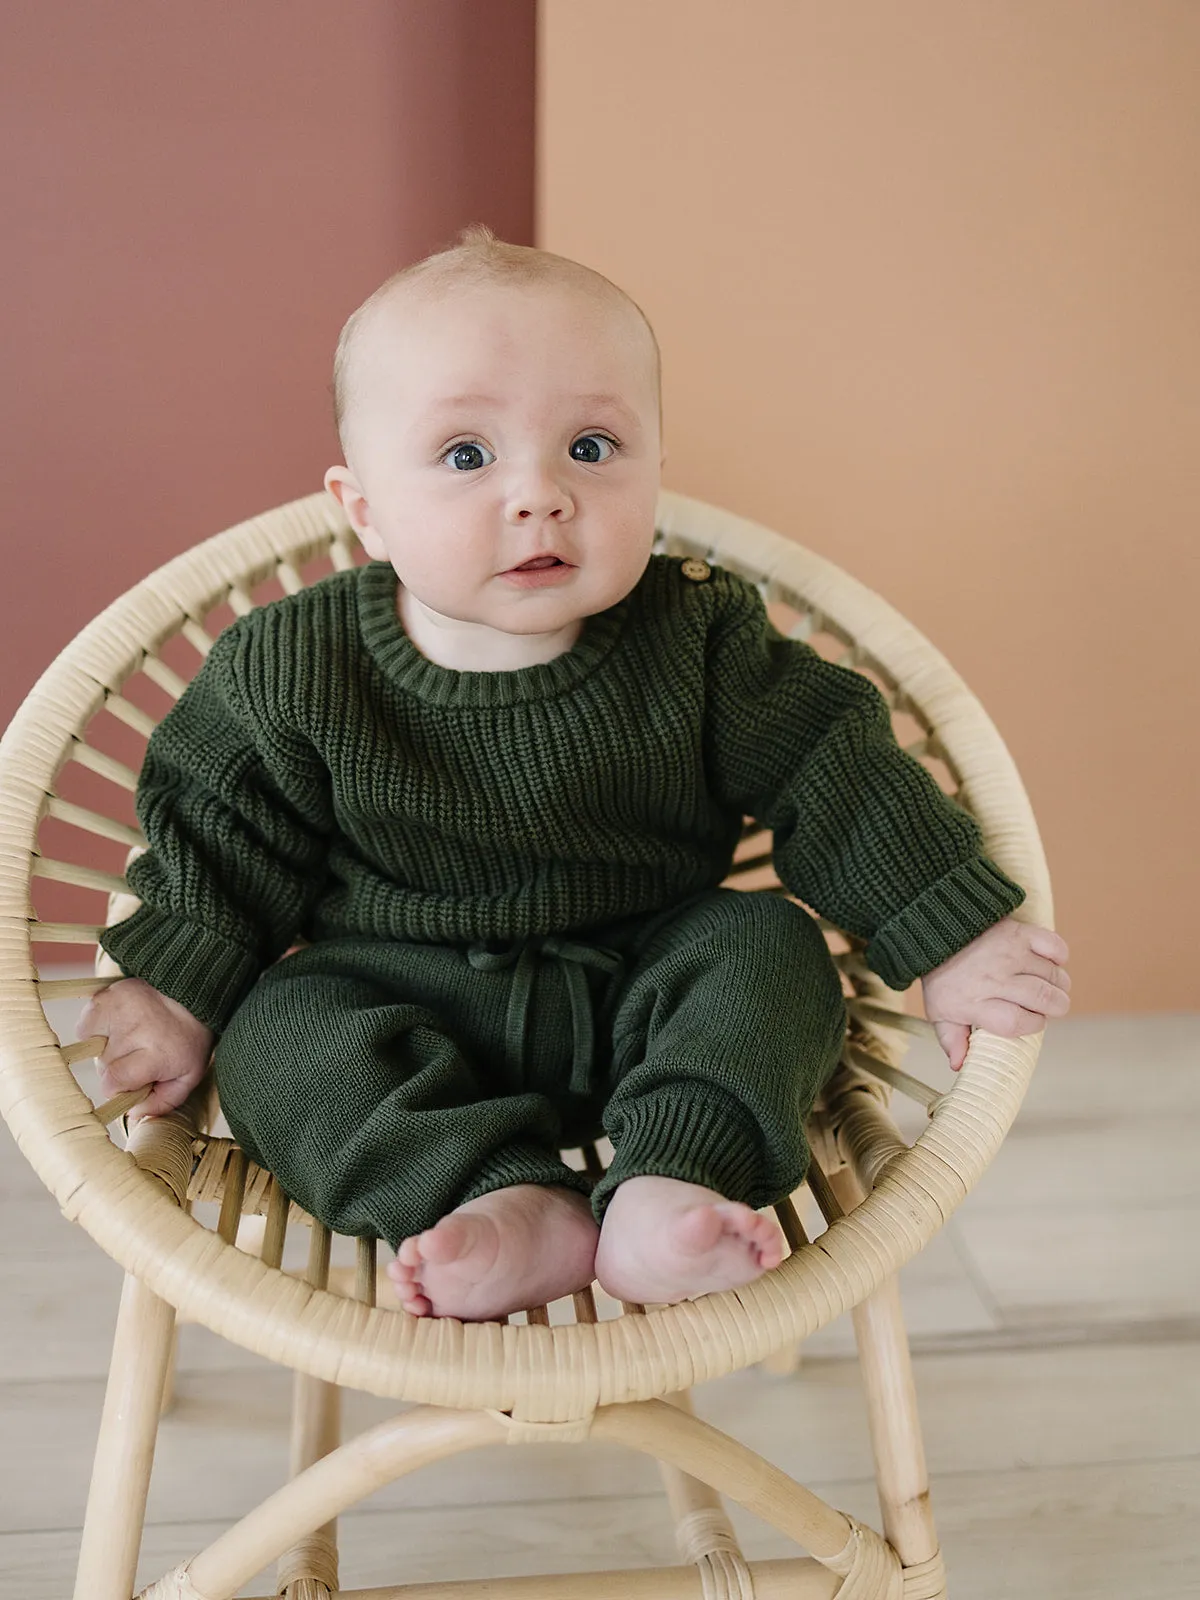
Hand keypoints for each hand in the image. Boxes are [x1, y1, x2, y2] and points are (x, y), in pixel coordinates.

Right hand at [79, 977, 214, 1117]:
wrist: (192, 994)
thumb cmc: (189, 1038)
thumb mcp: (188, 1076)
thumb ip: (163, 1102)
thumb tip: (132, 1113)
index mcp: (156, 1054)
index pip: (113, 1084)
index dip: (121, 1086)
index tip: (136, 1078)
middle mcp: (134, 1031)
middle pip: (102, 1067)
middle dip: (117, 1067)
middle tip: (139, 1054)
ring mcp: (117, 1010)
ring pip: (91, 1046)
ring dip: (107, 1048)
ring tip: (130, 1039)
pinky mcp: (106, 996)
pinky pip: (85, 1024)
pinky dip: (96, 1029)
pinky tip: (118, 1026)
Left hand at [920, 918, 1069, 1071]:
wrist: (937, 932)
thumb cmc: (943, 976)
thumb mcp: (940, 1011)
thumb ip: (952, 1039)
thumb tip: (960, 1065)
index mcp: (974, 1001)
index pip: (1017, 1023)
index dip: (1032, 1025)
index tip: (1030, 1021)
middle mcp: (994, 978)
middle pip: (1043, 999)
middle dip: (1056, 1007)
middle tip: (1051, 1006)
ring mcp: (1008, 953)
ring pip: (1053, 975)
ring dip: (1059, 985)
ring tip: (1051, 987)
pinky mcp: (1018, 932)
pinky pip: (1054, 946)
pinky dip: (1059, 957)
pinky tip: (1050, 963)